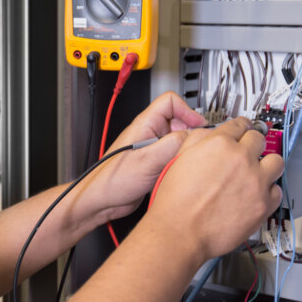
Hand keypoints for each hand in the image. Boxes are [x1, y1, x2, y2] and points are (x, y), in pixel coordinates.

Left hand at [81, 91, 207, 221]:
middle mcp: (148, 133)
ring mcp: (151, 148)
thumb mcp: (148, 161)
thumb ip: (172, 145)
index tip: (199, 126)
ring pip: (177, 140)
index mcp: (144, 125)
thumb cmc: (113, 180)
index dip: (187, 111)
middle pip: (178, 121)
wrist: (101, 200)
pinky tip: (179, 172)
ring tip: (187, 160)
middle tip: (197, 146)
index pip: (170, 102)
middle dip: (190, 132)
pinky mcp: (154, 162)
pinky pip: (173, 155)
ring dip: (185, 149)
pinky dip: (179, 161)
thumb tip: (194, 135)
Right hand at [146, 117, 283, 259]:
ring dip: (267, 165)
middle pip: (259, 139)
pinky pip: (277, 191)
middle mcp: (240, 159)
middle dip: (253, 144)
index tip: (244, 129)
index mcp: (219, 144)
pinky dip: (268, 191)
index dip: (241, 127)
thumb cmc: (175, 201)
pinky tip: (256, 194)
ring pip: (276, 162)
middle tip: (247, 152)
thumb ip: (197, 141)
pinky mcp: (264, 204)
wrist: (179, 231)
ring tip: (257, 172)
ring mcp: (255, 181)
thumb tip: (209, 135)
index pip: (239, 124)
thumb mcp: (178, 158)